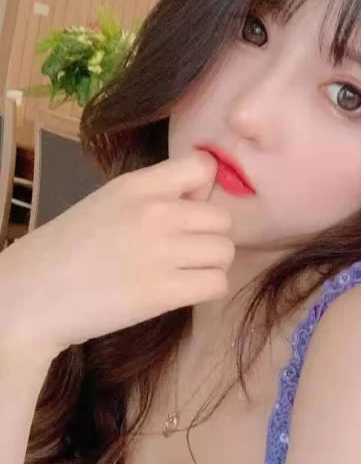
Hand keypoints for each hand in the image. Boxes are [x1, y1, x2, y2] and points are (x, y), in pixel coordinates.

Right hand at [0, 152, 233, 363]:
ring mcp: (160, 252)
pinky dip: (205, 290)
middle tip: (183, 253)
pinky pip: (217, 284)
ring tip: (181, 274)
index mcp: (136, 185)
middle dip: (209, 237)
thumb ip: (152, 196)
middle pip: (222, 218)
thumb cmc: (66, 252)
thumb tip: (202, 194)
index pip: (202, 167)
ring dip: (210, 266)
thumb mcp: (106, 204)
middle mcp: (154, 212)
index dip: (204, 191)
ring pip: (225, 252)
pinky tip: (181, 292)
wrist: (31, 296)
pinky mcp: (163, 292)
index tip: (188, 211)